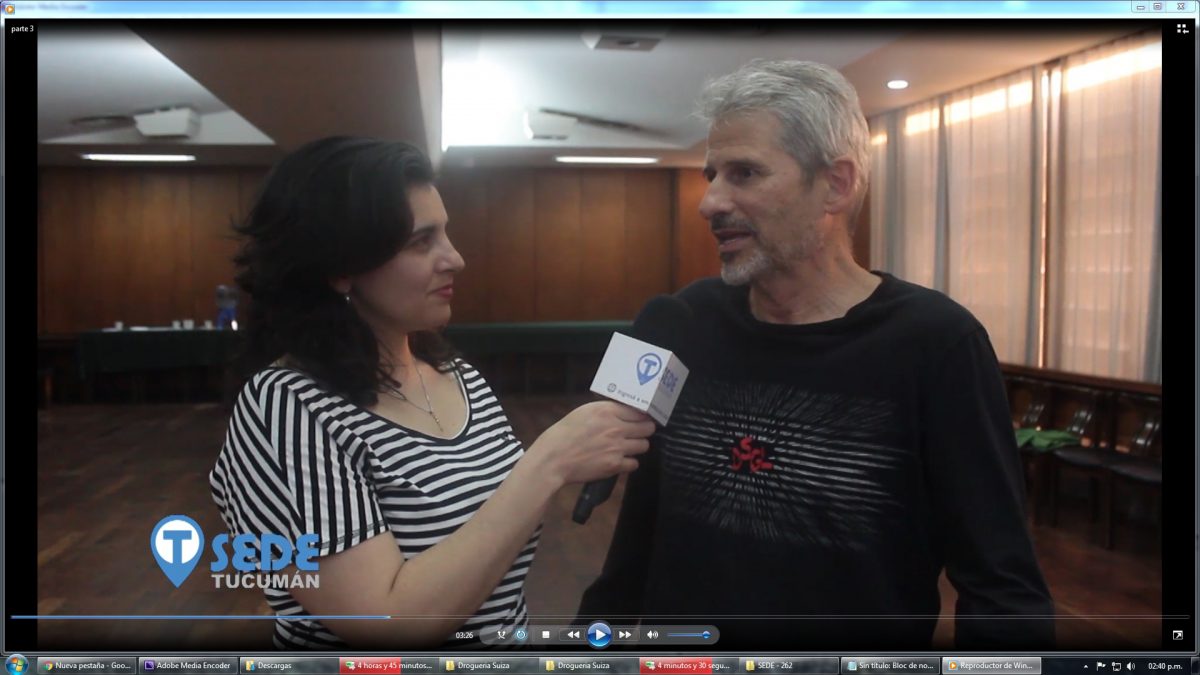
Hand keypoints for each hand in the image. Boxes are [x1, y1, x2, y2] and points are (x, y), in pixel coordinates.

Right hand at [526, 401, 655, 486]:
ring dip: (637, 446)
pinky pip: (634, 463)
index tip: (642, 419)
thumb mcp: (584, 412)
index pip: (640, 411)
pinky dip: (629, 462)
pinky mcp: (615, 465)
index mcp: (607, 411)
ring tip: (626, 446)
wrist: (553, 459)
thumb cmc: (564, 435)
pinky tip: (619, 459)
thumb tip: (625, 412)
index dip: (642, 416)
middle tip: (638, 432)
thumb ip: (606, 411)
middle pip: (647, 428)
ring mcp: (617, 447)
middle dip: (644, 430)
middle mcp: (615, 428)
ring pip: (644, 445)